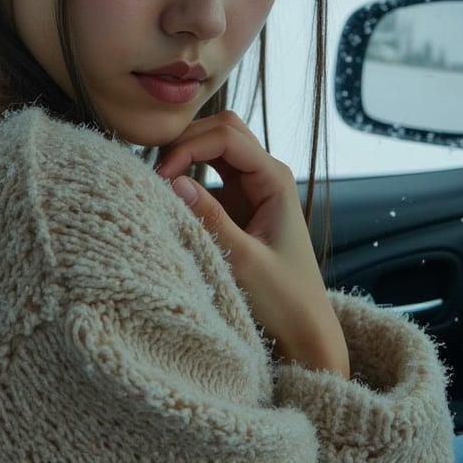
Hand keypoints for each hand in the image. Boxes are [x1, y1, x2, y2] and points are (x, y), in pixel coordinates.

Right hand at [156, 111, 349, 378]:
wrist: (306, 334)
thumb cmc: (285, 301)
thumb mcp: (244, 262)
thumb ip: (210, 220)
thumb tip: (173, 181)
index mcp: (275, 180)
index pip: (226, 136)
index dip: (189, 147)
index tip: (161, 176)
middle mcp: (266, 175)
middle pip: (222, 129)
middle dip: (187, 140)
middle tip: (156, 171)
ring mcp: (252, 188)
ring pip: (215, 146)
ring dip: (187, 153)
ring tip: (160, 180)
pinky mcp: (239, 205)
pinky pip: (211, 172)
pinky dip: (188, 173)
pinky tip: (170, 193)